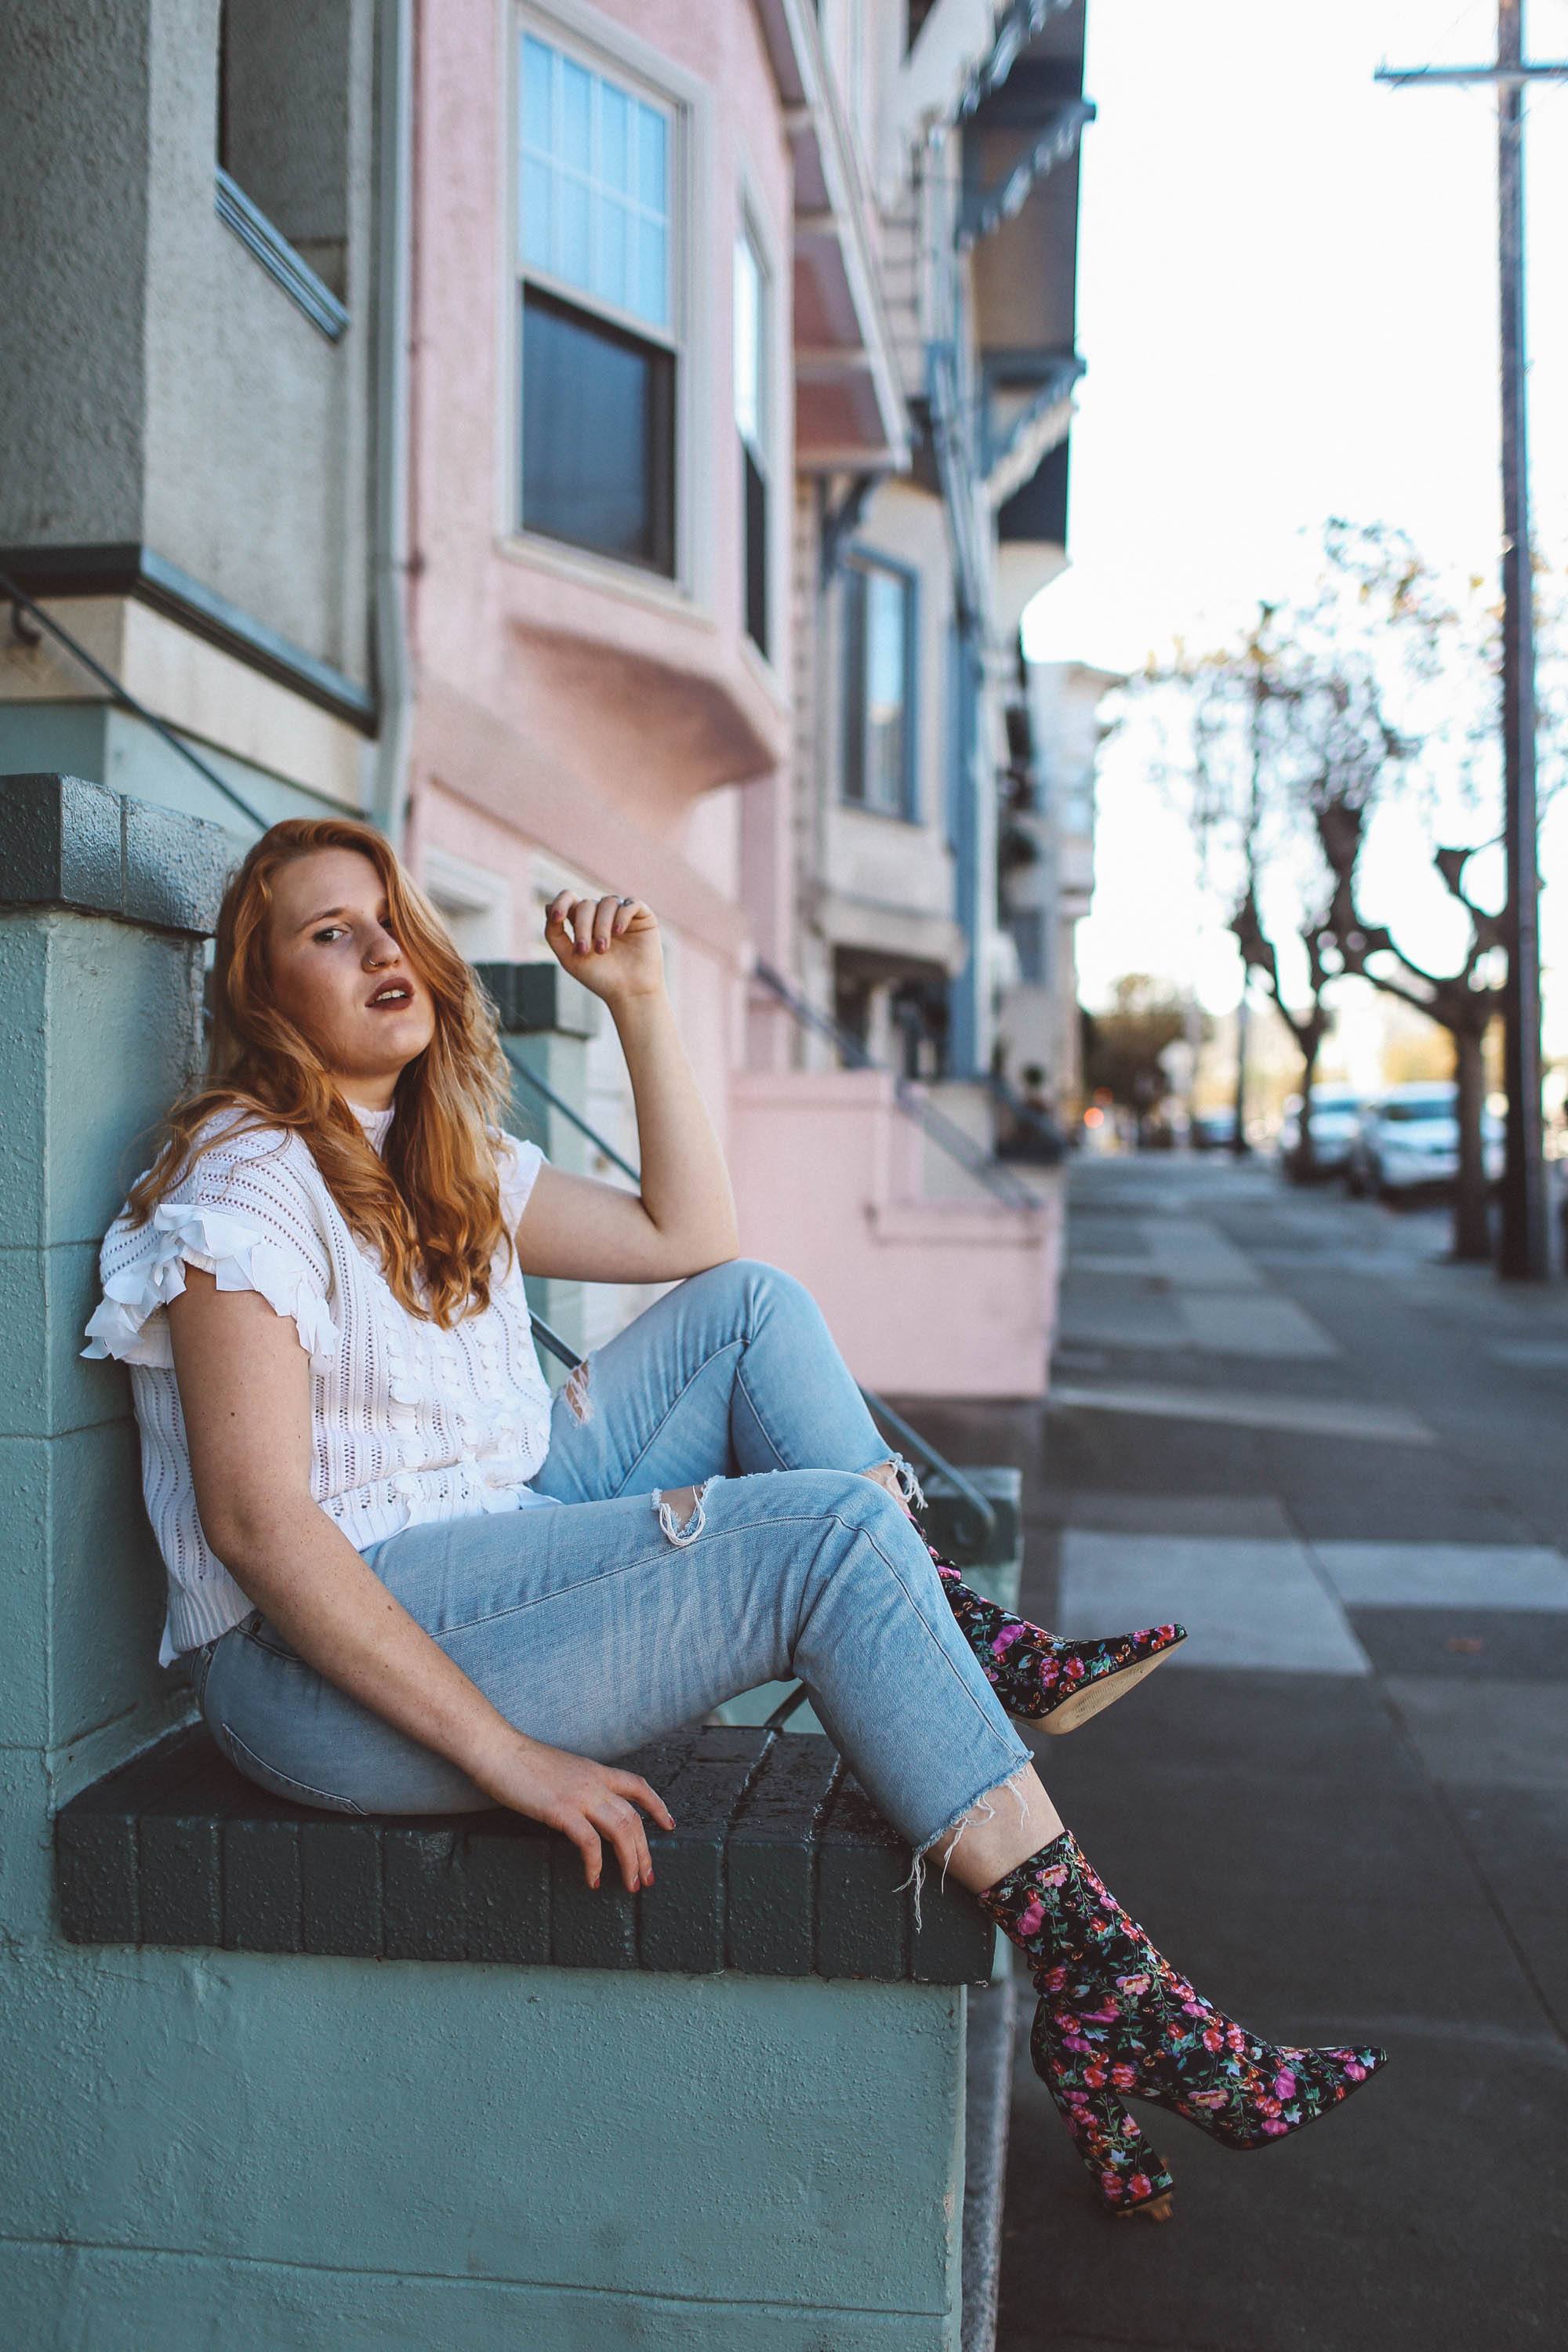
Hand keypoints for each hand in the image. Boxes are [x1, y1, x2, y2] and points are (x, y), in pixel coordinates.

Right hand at [474, 1732, 675, 1890]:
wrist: (497, 1748)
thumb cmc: (519, 1761)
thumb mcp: (559, 1770)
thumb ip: (575, 1786)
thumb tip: (581, 1809)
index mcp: (595, 1770)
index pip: (638, 1785)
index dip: (657, 1806)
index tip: (669, 1825)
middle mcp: (594, 1781)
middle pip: (634, 1817)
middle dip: (645, 1851)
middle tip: (648, 1877)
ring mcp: (579, 1795)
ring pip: (621, 1830)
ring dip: (630, 1861)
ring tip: (631, 1884)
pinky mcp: (561, 1810)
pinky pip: (589, 1842)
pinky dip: (595, 1864)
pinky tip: (593, 1880)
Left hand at [544, 892, 663, 1005]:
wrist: (630, 993)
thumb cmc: (600, 978)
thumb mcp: (569, 958)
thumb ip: (554, 934)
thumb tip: (547, 906)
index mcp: (584, 922)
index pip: (570, 900)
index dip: (561, 902)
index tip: (557, 918)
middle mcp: (603, 915)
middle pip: (586, 905)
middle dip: (582, 926)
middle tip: (584, 951)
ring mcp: (623, 914)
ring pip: (608, 902)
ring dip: (601, 925)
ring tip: (603, 949)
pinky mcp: (643, 917)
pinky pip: (631, 903)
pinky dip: (622, 915)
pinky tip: (619, 932)